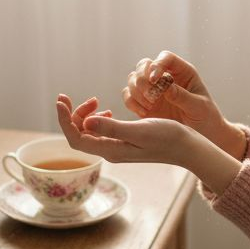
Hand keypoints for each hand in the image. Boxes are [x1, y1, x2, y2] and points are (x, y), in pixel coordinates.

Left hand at [56, 94, 240, 193]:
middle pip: (79, 134)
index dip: (64, 119)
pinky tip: (106, 110)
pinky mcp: (124, 143)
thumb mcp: (140, 129)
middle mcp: (111, 151)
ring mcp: (117, 148)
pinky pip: (101, 132)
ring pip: (89, 132)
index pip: (76, 138)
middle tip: (80, 97)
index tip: (60, 100)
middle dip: (73, 115)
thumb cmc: (168, 137)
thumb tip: (86, 122)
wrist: (189, 148)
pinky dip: (98, 119)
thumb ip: (112, 127)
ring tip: (95, 101)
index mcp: (112, 150)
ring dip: (86, 115)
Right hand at [123, 51, 245, 158]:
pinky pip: (129, 96)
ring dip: (136, 91)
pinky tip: (144, 113)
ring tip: (150, 106)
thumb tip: (165, 86)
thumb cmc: (206, 118)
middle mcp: (165, 77)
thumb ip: (182, 96)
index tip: (154, 79)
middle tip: (152, 97)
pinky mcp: (144, 104)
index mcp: (182, 72)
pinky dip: (132, 102)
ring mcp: (153, 90)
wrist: (203, 135)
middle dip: (143, 79)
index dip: (157, 65)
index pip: (166, 58)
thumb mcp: (198, 107)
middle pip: (144, 65)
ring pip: (133, 78)